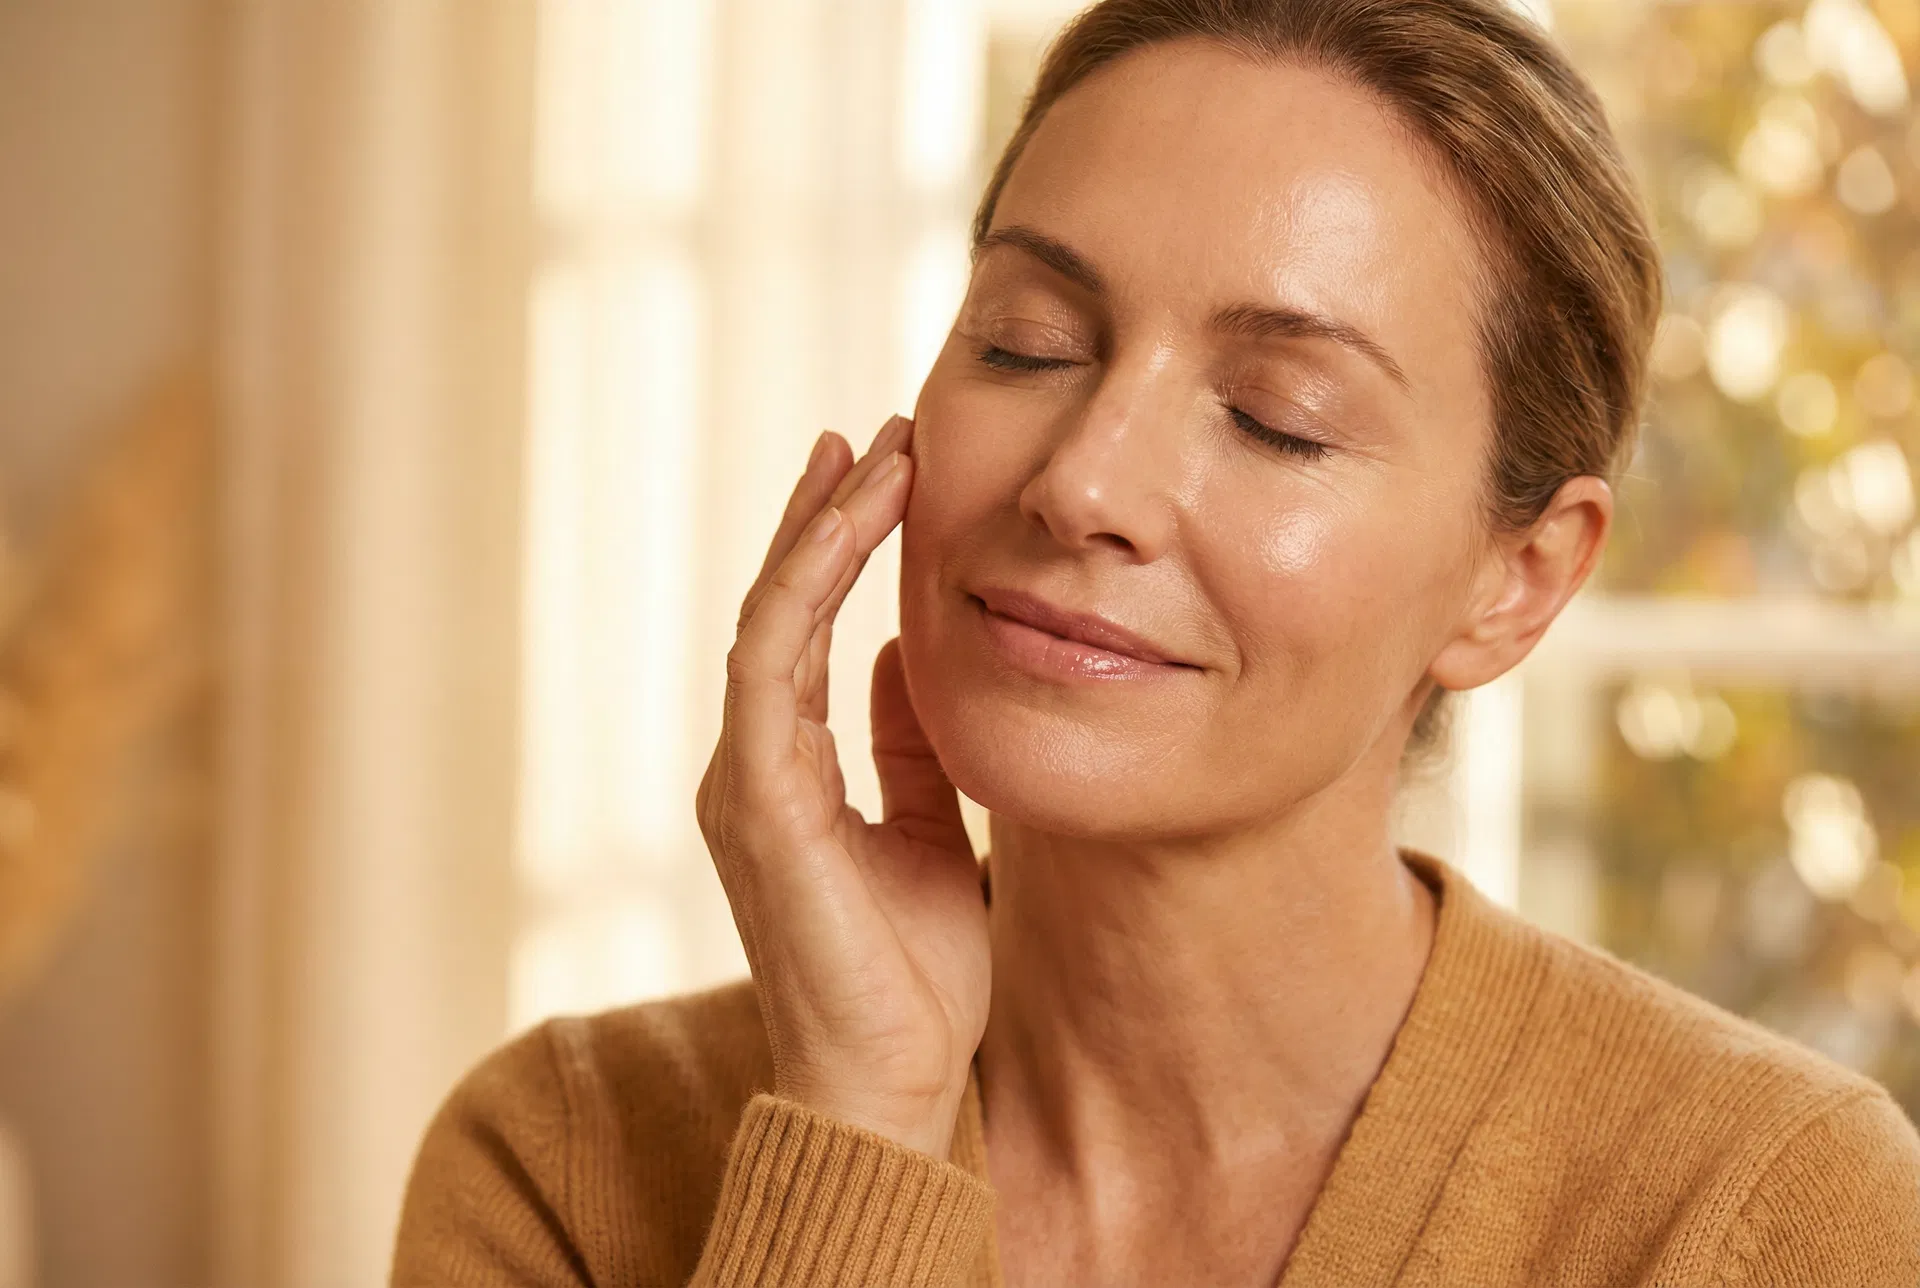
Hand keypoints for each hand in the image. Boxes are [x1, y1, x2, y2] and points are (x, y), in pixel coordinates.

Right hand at [696, 414, 990, 1158]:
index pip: (806, 633)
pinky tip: (848, 533)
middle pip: (779, 610)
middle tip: (880, 434)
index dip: (842, 550)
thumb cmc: (912, 979)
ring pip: (769, 622)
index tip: (894, 475)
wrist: (893, 1085)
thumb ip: (905, 749)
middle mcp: (753, 766)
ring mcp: (745, 783)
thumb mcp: (930, 835)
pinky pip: (770, 670)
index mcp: (788, 774)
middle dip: (826, 516)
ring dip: (819, 533)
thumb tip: (899, 658)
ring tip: (873, 456)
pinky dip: (804, 593)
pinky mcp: (756, 805)